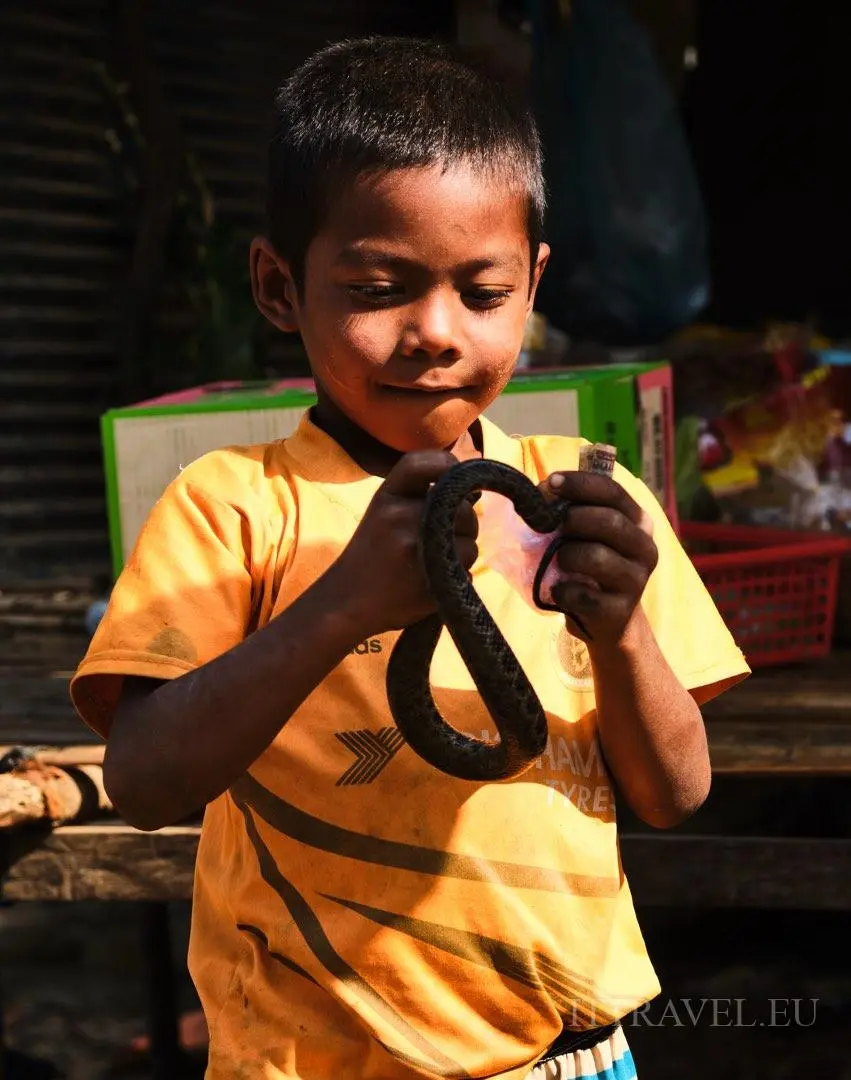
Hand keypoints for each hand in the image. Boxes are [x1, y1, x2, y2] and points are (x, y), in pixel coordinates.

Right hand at [331, 451, 478, 634]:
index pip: (423, 463)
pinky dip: (458, 576)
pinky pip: (466, 571)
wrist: (346, 600)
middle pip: (463, 511)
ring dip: (464, 553)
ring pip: (470, 544)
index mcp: (387, 495)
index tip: (458, 478)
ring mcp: (413, 549)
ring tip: (437, 561)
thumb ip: (418, 495)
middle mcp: (398, 516)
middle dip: (466, 524)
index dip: (448, 466)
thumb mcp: (384, 511)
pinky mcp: (426, 580)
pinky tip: (434, 579)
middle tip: (449, 538)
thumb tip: (472, 489)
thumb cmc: (373, 552)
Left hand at [540, 470, 657, 646]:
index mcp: (638, 522)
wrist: (604, 619)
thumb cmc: (589, 565)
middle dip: (572, 519)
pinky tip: (559, 590)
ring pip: (597, 557)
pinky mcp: (620, 610)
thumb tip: (540, 493)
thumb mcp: (588, 534)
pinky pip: (583, 595)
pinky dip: (562, 590)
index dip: (581, 484)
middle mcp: (645, 548)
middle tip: (549, 526)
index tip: (551, 482)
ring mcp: (636, 581)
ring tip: (558, 561)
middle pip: (610, 521)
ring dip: (567, 555)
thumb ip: (572, 510)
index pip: (614, 492)